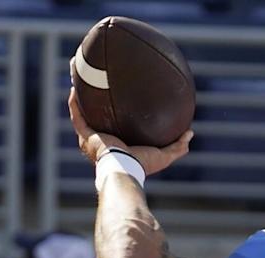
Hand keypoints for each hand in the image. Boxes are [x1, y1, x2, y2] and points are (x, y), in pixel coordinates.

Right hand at [68, 59, 192, 175]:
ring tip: (79, 82)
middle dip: (94, 104)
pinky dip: (74, 103)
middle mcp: (101, 142)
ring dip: (80, 98)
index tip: (118, 104)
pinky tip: (75, 87)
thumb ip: (177, 145)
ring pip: (82, 114)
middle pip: (96, 119)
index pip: (115, 129)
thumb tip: (190, 133)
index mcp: (117, 146)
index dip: (115, 118)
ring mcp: (91, 139)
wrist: (125, 170)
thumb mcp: (164, 155)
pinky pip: (77, 116)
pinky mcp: (85, 136)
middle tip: (95, 86)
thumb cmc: (142, 166)